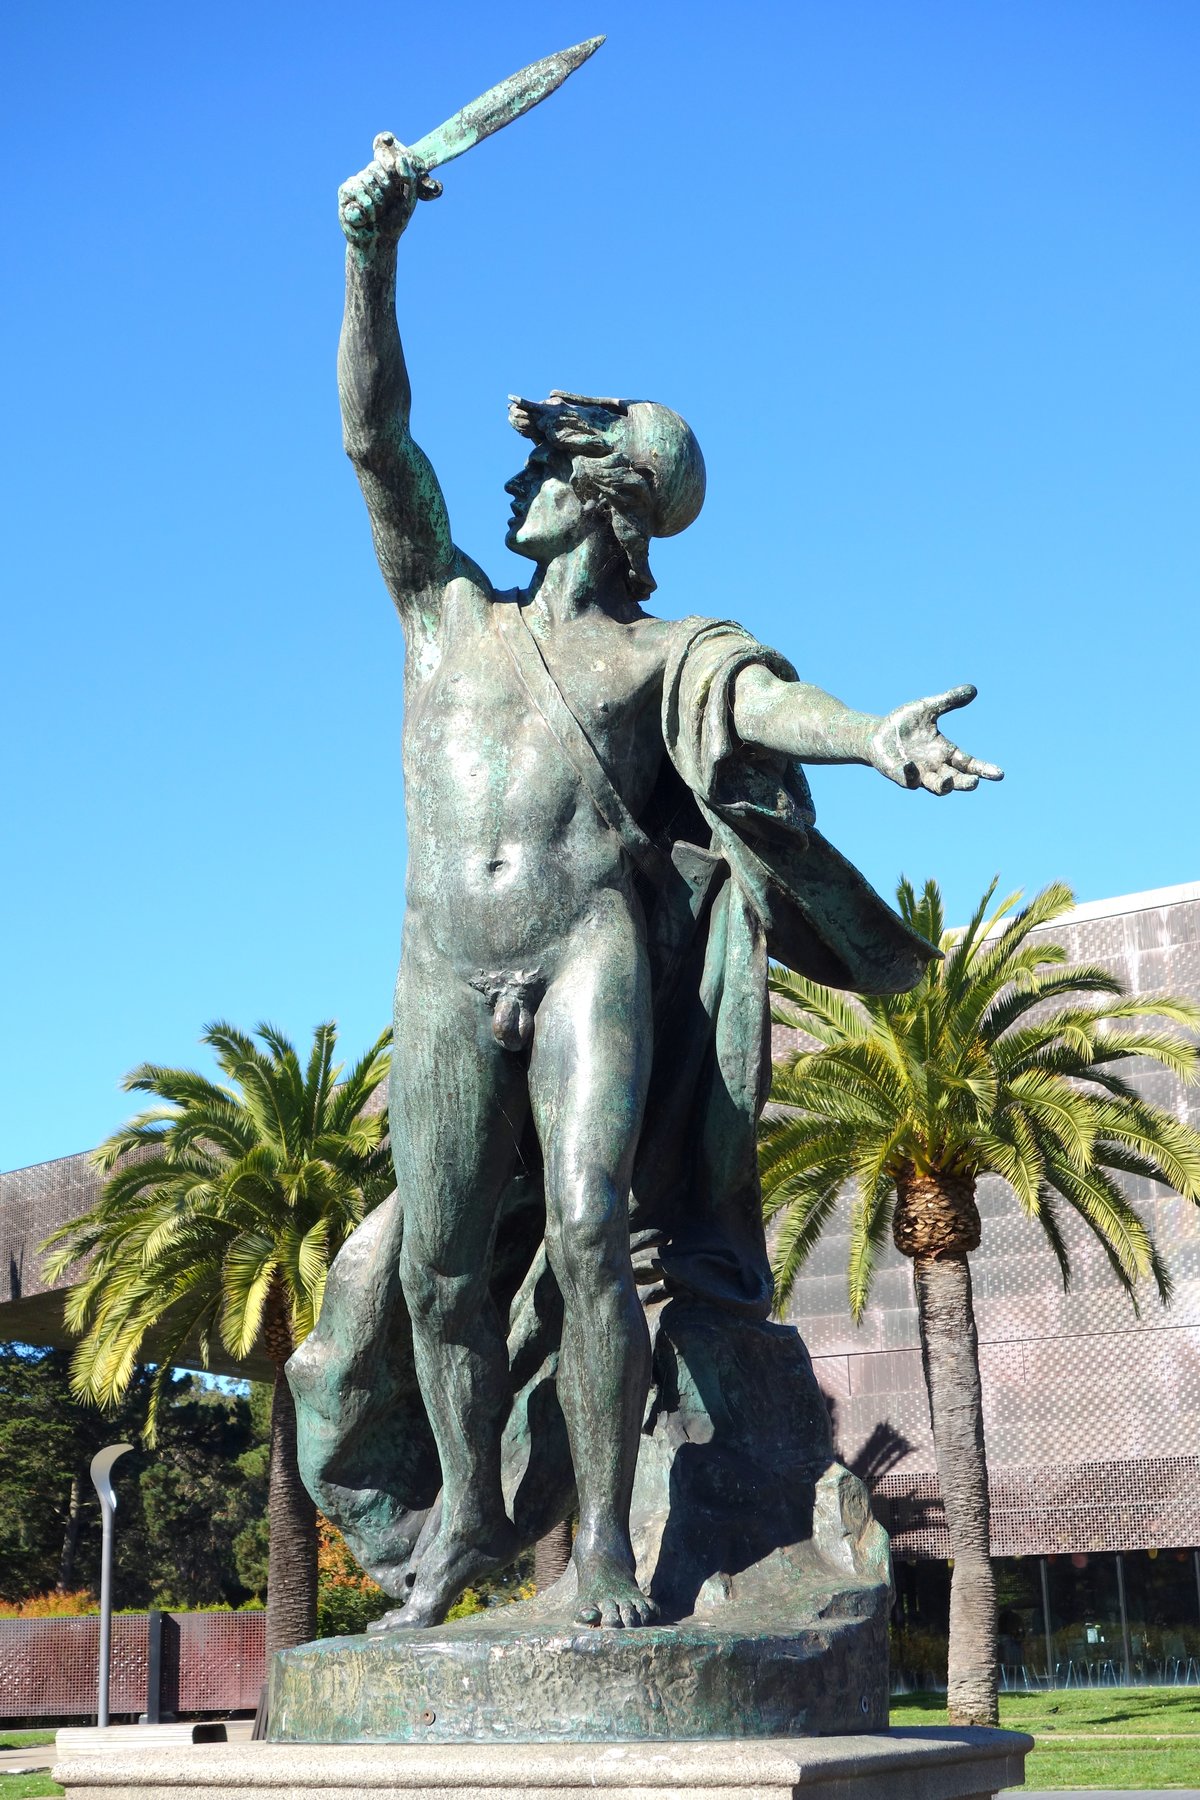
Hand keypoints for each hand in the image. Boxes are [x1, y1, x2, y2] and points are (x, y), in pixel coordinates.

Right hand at [338, 135, 439, 249]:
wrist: (380, 242)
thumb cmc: (394, 221)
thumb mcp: (409, 199)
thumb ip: (409, 178)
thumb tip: (401, 158)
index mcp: (383, 174)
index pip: (385, 161)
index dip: (392, 178)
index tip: (395, 194)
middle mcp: (367, 175)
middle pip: (374, 168)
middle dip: (384, 193)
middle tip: (383, 209)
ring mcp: (354, 183)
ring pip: (364, 180)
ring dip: (374, 203)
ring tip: (374, 215)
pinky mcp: (344, 193)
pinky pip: (354, 191)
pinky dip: (363, 210)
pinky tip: (363, 219)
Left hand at [867, 684, 1002, 795]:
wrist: (876, 734)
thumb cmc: (904, 724)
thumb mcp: (927, 708)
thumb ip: (948, 701)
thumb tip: (973, 689)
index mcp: (945, 752)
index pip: (969, 763)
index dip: (984, 769)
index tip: (999, 774)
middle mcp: (935, 766)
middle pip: (956, 780)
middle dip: (965, 783)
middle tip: (975, 782)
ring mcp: (918, 773)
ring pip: (936, 787)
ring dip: (943, 785)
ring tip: (947, 781)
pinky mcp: (900, 775)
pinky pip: (907, 779)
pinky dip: (910, 774)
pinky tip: (910, 765)